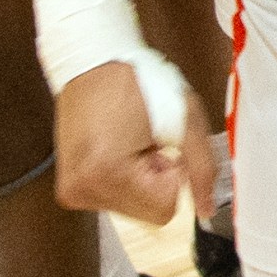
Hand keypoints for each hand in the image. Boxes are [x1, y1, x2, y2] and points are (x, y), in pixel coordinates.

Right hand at [52, 58, 216, 226]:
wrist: (94, 63)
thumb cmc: (140, 82)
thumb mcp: (186, 120)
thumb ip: (203, 169)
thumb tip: (208, 210)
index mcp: (107, 173)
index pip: (165, 211)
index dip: (174, 176)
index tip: (163, 147)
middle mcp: (82, 189)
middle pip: (148, 214)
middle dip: (157, 180)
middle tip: (147, 143)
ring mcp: (71, 192)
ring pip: (132, 210)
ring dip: (141, 181)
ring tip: (131, 142)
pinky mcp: (68, 189)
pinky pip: (114, 201)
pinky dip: (124, 180)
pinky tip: (119, 149)